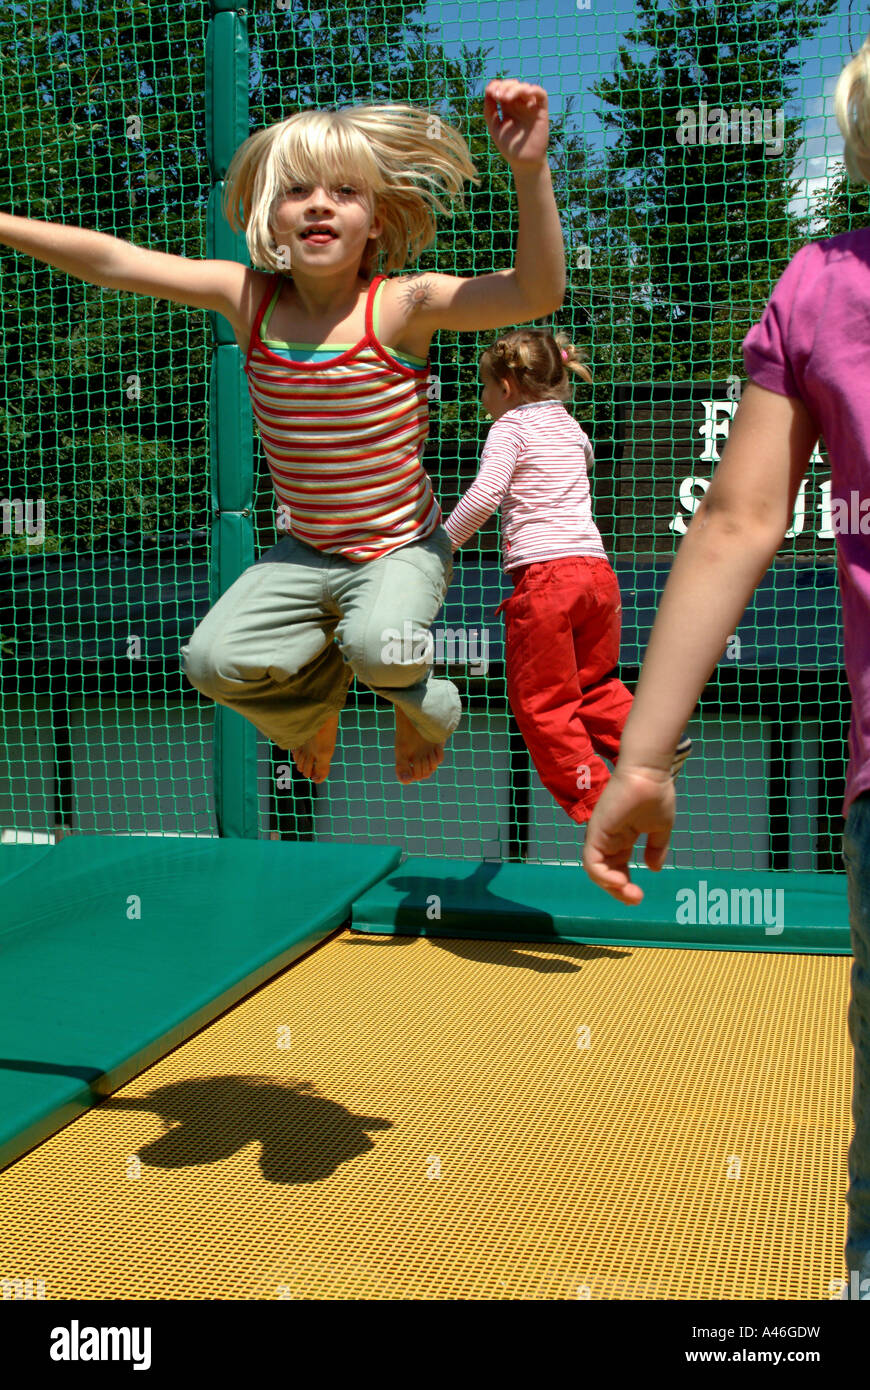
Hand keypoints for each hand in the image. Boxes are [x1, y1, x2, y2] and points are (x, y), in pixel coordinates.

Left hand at [483, 80, 549, 170]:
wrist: (524, 163)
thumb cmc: (509, 147)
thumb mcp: (494, 127)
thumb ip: (489, 110)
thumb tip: (489, 90)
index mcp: (508, 108)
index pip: (502, 89)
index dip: (496, 86)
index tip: (490, 92)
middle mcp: (520, 105)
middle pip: (513, 85)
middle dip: (504, 86)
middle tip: (498, 96)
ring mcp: (530, 107)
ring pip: (525, 87)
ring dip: (515, 88)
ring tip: (506, 98)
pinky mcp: (541, 111)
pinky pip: (541, 94)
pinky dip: (533, 90)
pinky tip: (525, 93)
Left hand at [582, 764, 676, 905]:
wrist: (649, 775)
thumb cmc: (655, 795)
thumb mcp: (660, 829)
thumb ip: (656, 849)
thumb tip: (654, 869)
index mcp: (621, 838)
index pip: (617, 868)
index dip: (625, 885)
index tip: (639, 897)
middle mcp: (607, 839)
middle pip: (605, 873)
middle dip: (618, 891)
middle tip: (635, 899)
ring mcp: (599, 836)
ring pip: (596, 871)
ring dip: (611, 888)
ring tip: (630, 893)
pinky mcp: (595, 832)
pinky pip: (592, 862)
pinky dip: (603, 877)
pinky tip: (619, 882)